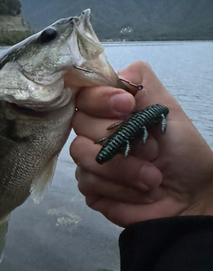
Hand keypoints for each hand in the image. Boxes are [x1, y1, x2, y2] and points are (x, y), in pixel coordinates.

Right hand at [70, 61, 212, 226]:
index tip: (126, 107)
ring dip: (121, 167)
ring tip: (152, 178)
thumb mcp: (167, 109)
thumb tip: (112, 73)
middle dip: (116, 137)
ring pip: (80, 153)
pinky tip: (139, 193)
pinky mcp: (91, 188)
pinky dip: (119, 188)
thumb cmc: (184, 153)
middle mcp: (96, 132)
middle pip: (78, 122)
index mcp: (112, 109)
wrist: (192, 197)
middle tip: (151, 150)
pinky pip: (88, 182)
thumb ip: (141, 83)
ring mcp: (90, 161)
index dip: (99, 99)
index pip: (85, 93)